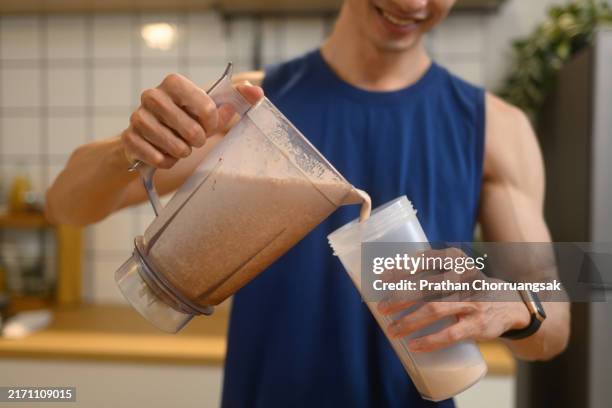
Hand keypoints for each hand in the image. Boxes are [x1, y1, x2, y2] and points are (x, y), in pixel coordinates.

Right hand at [121, 73, 262, 168]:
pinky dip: (166, 162)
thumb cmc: (184, 121)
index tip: (210, 125)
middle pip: (189, 127)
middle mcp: (152, 95)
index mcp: (174, 83)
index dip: (212, 121)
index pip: (204, 104)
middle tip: (195, 140)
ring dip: (182, 151)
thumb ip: (234, 99)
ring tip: (182, 148)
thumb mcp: (208, 110)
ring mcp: (137, 117)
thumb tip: (256, 91)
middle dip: (197, 139)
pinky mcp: (128, 139)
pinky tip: (166, 156)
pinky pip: (156, 157)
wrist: (147, 138)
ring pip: (172, 144)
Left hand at [377, 247, 530, 352]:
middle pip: (425, 286)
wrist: (508, 304)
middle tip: (382, 307)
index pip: (425, 259)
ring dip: (409, 321)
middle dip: (400, 297)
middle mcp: (464, 277)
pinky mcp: (477, 324)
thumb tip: (386, 279)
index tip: (382, 277)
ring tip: (392, 330)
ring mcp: (472, 302)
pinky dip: (430, 340)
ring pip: (434, 309)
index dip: (402, 268)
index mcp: (456, 260)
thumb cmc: (467, 286)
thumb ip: (428, 270)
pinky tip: (414, 345)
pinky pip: (450, 333)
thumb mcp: (454, 270)